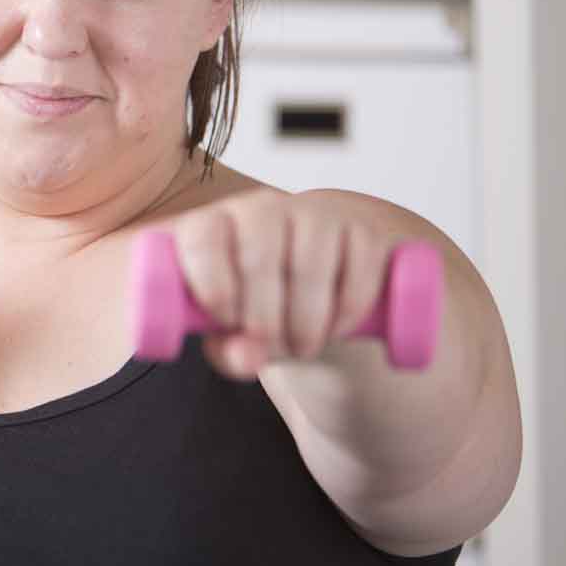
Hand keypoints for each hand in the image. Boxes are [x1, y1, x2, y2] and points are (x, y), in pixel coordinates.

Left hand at [167, 188, 397, 380]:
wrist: (327, 278)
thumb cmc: (265, 303)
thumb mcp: (236, 333)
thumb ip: (229, 351)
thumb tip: (248, 357)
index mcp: (216, 225)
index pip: (201, 239)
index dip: (213, 286)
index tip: (227, 321)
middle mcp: (262, 208)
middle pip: (258, 259)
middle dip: (264, 320)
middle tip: (273, 347)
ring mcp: (316, 212)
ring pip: (308, 267)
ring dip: (306, 323)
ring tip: (303, 345)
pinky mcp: (364, 227)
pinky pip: (356, 271)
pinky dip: (346, 312)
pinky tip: (336, 327)